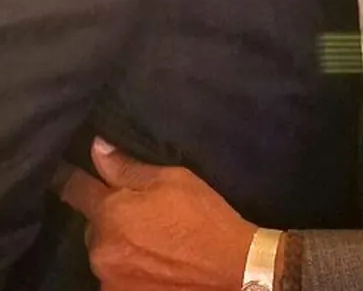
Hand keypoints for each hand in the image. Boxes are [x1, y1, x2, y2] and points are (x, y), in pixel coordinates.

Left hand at [59, 139, 256, 289]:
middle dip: (110, 215)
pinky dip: (129, 265)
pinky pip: (115, 273)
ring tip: (153, 238)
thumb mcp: (172, 179)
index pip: (75, 189)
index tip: (70, 171)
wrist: (230, 268)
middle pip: (93, 223)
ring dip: (119, 242)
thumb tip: (97, 148)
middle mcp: (99, 250)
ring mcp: (108, 279)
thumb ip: (128, 167)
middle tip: (141, 211)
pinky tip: (154, 259)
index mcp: (110, 214)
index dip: (71, 176)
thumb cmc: (203, 216)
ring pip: (105, 250)